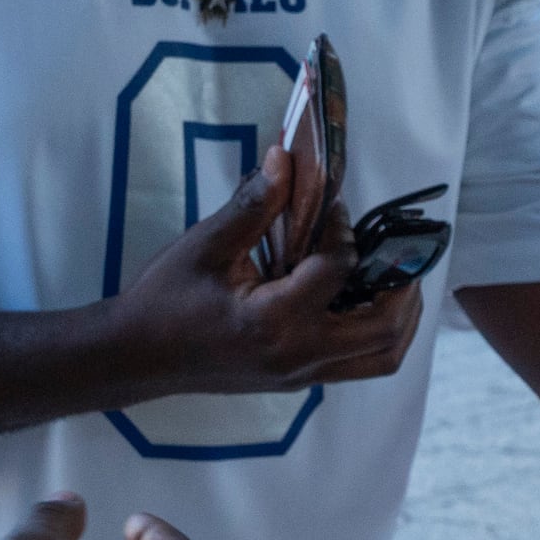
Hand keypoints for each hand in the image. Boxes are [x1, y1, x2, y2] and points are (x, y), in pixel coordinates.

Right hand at [109, 148, 425, 393]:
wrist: (137, 356)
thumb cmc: (166, 300)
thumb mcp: (205, 245)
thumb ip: (252, 206)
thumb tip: (285, 159)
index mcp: (274, 320)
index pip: (337, 271)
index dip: (344, 233)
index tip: (334, 210)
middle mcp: (298, 354)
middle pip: (384, 329)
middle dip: (402, 285)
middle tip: (397, 251)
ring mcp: (302, 374)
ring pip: (382, 358)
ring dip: (400, 318)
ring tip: (395, 280)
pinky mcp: (299, 380)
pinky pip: (359, 364)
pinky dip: (375, 334)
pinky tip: (362, 300)